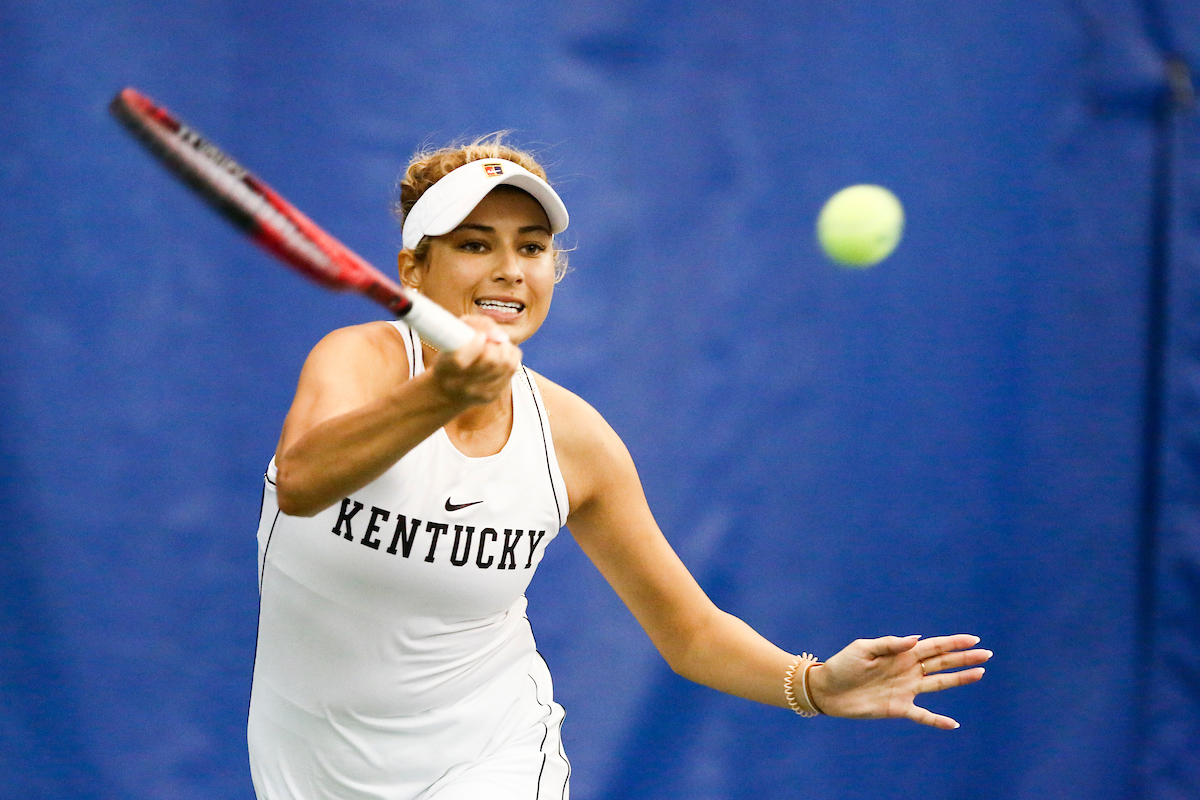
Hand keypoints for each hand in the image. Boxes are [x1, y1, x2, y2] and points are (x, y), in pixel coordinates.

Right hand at [429, 315, 521, 406]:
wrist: (448, 389)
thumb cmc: (453, 352)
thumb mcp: (456, 332)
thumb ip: (477, 326)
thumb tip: (500, 336)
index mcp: (445, 368)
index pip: (460, 360)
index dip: (476, 344)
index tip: (480, 336)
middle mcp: (459, 384)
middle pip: (491, 360)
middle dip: (495, 344)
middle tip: (490, 340)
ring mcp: (477, 393)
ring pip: (506, 365)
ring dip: (505, 349)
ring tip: (497, 345)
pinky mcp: (491, 396)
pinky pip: (512, 369)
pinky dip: (510, 357)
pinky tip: (501, 355)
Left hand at [807, 634, 990, 728]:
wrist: (827, 690)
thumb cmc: (842, 665)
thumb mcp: (863, 649)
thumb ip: (890, 644)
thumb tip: (916, 639)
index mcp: (901, 653)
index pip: (933, 646)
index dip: (953, 643)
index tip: (973, 640)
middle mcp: (908, 670)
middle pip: (942, 663)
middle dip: (964, 658)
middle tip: (987, 654)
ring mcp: (906, 689)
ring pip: (939, 683)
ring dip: (960, 679)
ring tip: (980, 673)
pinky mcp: (899, 708)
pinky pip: (923, 715)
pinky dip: (938, 721)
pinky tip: (954, 724)